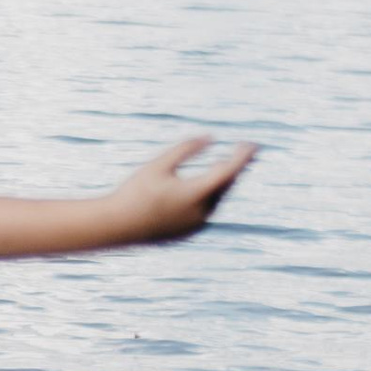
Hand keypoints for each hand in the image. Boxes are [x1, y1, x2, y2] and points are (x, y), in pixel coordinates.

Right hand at [117, 133, 254, 243]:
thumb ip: (186, 149)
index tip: (252, 144)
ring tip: (228, 167)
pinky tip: (207, 187)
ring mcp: (196, 225)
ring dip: (223, 182)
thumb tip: (210, 137)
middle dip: (236, 168)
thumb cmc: (136, 191)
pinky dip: (210, 196)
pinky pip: (207, 211)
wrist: (118, 226)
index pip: (229, 171)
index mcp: (196, 193)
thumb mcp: (159, 164)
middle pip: (227, 186)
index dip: (242, 157)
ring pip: (218, 199)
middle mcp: (201, 212)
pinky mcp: (189, 232)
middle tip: (245, 151)